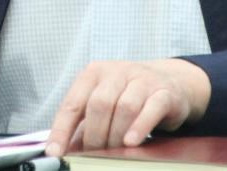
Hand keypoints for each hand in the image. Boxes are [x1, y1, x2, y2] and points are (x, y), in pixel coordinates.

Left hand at [43, 59, 211, 157]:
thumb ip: (86, 123)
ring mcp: (142, 79)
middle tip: (95, 154)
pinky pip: (152, 108)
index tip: (55, 151)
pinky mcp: (164, 92)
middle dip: (94, 135)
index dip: (62, 129)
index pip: (73, 103)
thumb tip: (66, 148)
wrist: (171, 82)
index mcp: (94, 73)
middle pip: (99, 104)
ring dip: (116, 135)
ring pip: (125, 107)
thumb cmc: (129, 95)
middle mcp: (117, 72)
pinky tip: (132, 141)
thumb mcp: (105, 102)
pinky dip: (140, 126)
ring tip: (114, 152)